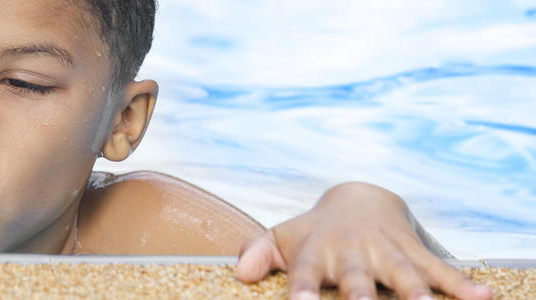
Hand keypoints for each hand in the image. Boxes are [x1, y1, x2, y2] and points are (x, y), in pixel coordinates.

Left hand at [235, 182, 493, 299]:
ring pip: (404, 275)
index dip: (300, 290)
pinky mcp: (414, 252)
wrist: (358, 198)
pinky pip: (440, 270)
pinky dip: (461, 284)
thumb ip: (258, 254)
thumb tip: (239, 274)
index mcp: (316, 253)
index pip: (303, 274)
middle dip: (361, 297)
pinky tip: (483, 298)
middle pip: (357, 279)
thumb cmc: (314, 232)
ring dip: (417, 294)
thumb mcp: (282, 239)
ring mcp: (386, 252)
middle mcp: (352, 253)